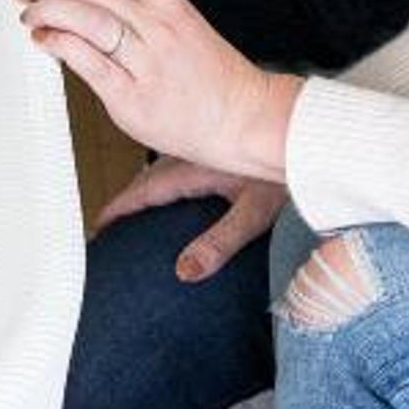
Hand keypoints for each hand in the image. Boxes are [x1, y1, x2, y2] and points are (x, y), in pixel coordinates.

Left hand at [13, 0, 293, 177]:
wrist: (248, 118)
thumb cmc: (214, 79)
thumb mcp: (179, 26)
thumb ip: (137, 14)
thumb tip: (87, 7)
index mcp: (165, 1)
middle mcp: (155, 22)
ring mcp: (145, 58)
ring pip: (84, 16)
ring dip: (46, 8)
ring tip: (27, 10)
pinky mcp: (133, 94)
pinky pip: (87, 60)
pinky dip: (59, 43)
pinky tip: (44, 39)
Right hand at [93, 156, 284, 284]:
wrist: (309, 138)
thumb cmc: (285, 172)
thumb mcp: (252, 213)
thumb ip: (219, 243)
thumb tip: (185, 271)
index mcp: (191, 169)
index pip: (143, 191)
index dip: (119, 210)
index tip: (99, 227)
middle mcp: (191, 155)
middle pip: (146, 179)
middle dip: (125, 200)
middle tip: (108, 222)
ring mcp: (202, 148)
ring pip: (161, 168)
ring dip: (144, 187)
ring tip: (133, 207)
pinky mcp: (216, 147)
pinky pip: (178, 163)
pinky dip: (165, 179)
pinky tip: (175, 190)